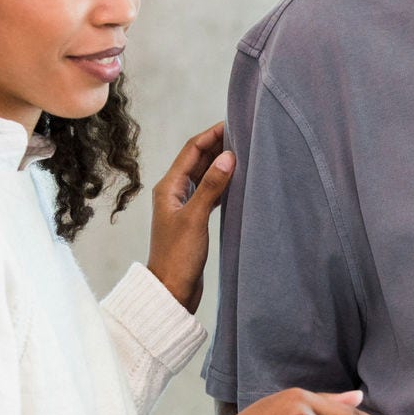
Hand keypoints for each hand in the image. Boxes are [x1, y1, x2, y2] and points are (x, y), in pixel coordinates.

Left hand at [146, 121, 233, 311]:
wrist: (171, 290)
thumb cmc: (178, 256)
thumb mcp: (196, 218)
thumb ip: (211, 186)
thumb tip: (228, 156)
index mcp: (168, 187)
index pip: (191, 150)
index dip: (211, 135)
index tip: (234, 124)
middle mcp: (174, 192)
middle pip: (197, 160)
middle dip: (218, 146)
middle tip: (244, 135)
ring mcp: (184, 205)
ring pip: (205, 175)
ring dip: (221, 163)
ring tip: (245, 153)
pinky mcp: (194, 219)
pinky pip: (210, 191)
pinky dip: (223, 182)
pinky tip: (238, 180)